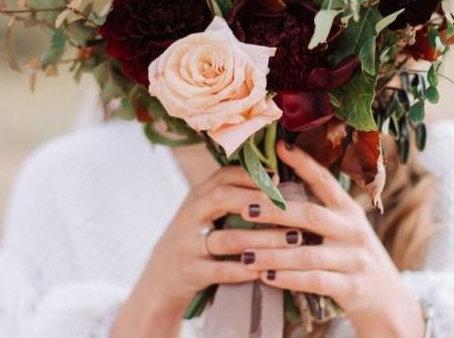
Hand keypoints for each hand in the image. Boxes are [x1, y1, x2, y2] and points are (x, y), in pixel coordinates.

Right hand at [111, 164, 303, 336]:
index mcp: (196, 196)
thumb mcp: (203, 212)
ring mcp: (187, 244)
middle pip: (223, 198)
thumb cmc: (194, 238)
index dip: (251, 176)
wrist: (161, 278)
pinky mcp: (190, 272)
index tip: (279, 179)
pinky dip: (247, 269)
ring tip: (293, 239)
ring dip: (264, 238)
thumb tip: (274, 177)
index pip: (223, 176)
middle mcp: (189, 215)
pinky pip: (222, 270)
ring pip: (228, 238)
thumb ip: (228, 195)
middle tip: (289, 206)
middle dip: (259, 201)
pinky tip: (270, 268)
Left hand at [238, 141, 424, 337]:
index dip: (303, 162)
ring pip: (307, 253)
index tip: (279, 146)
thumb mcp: (346, 228)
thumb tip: (278, 189)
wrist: (389, 301)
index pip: (324, 180)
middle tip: (245, 208)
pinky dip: (288, 279)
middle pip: (310, 214)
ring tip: (245, 253)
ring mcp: (354, 259)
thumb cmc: (355, 257)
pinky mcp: (352, 287)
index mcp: (349, 209)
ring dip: (273, 253)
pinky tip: (266, 277)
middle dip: (275, 211)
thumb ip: (321, 211)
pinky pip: (315, 281)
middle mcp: (353, 229)